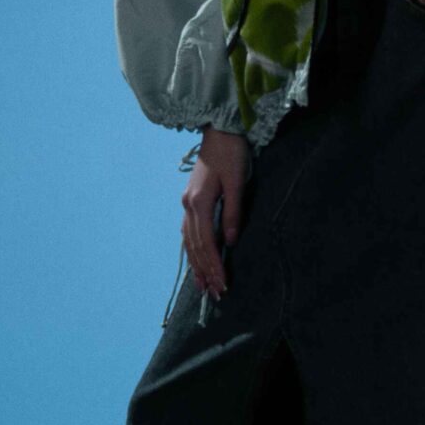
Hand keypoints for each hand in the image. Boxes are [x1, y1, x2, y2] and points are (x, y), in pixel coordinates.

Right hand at [181, 127, 250, 297]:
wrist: (220, 131)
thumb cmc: (232, 154)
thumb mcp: (237, 182)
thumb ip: (233, 212)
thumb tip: (230, 242)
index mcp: (198, 203)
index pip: (206, 243)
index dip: (214, 265)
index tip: (223, 284)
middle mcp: (188, 206)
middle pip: (195, 247)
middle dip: (205, 272)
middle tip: (215, 294)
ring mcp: (186, 204)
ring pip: (188, 242)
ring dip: (196, 265)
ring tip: (203, 286)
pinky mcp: (190, 201)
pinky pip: (188, 233)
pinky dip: (192, 250)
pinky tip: (196, 261)